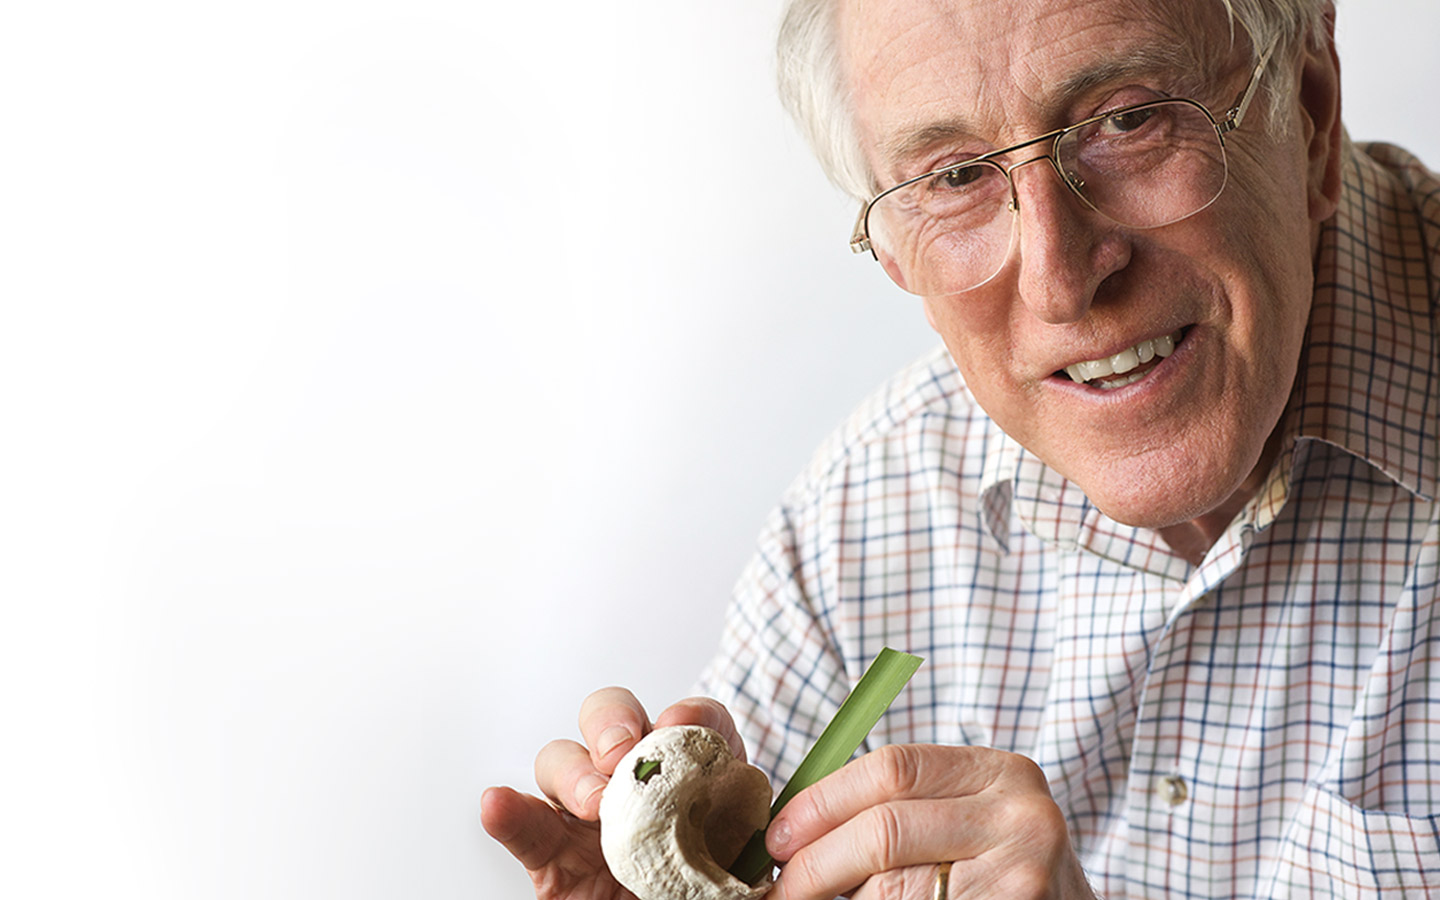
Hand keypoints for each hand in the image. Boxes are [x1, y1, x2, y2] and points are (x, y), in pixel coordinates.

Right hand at [481, 688, 748, 899]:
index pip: (696, 723)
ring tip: (593, 800)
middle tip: (625, 757)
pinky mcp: (551, 856)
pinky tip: (499, 803)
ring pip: (564, 759)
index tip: (684, 729)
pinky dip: (508, 811)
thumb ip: (767, 860)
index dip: (690, 717)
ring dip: (574, 769)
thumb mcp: (759, 885)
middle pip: (615, 718)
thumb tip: (791, 855)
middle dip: (615, 724)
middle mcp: (640, 783)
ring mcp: (590, 816)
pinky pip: (524, 825)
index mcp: (701, 779)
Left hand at [763, 744, 1093, 899]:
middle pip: (885, 829)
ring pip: (893, 888)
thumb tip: (791, 830)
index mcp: (1000, 771)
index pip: (890, 768)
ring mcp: (1025, 873)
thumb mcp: (966, 820)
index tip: (777, 837)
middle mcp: (1022, 815)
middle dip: (816, 863)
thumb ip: (901, 807)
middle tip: (782, 889)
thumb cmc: (997, 872)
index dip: (822, 802)